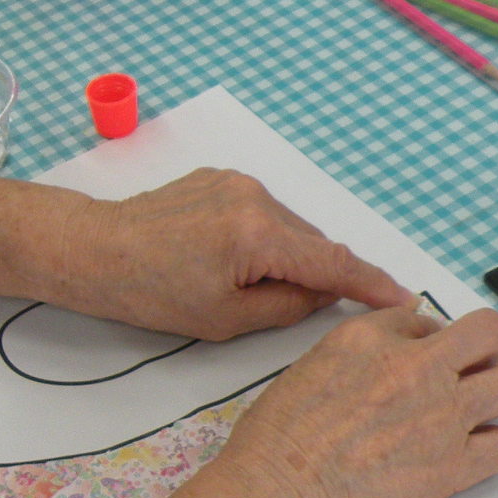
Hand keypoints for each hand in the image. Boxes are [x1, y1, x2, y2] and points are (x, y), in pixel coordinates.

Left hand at [35, 169, 414, 339]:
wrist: (94, 251)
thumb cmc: (149, 291)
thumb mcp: (224, 319)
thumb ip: (286, 306)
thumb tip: (323, 294)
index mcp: (258, 234)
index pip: (333, 263)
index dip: (371, 284)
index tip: (403, 296)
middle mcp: (255, 197)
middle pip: (313, 243)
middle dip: (316, 275)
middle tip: (294, 309)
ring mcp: (236, 182)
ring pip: (288, 227)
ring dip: (286, 255)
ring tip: (246, 286)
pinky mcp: (219, 178)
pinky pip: (261, 212)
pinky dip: (262, 237)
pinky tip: (228, 260)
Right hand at [186, 307, 497, 497]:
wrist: (277, 494)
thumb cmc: (275, 440)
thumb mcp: (307, 368)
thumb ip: (357, 354)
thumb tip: (388, 357)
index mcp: (370, 337)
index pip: (425, 318)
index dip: (425, 339)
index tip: (417, 358)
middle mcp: (415, 366)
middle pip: (491, 333)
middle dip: (488, 348)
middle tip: (473, 368)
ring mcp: (442, 415)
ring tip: (475, 412)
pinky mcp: (454, 465)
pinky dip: (491, 449)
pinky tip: (466, 454)